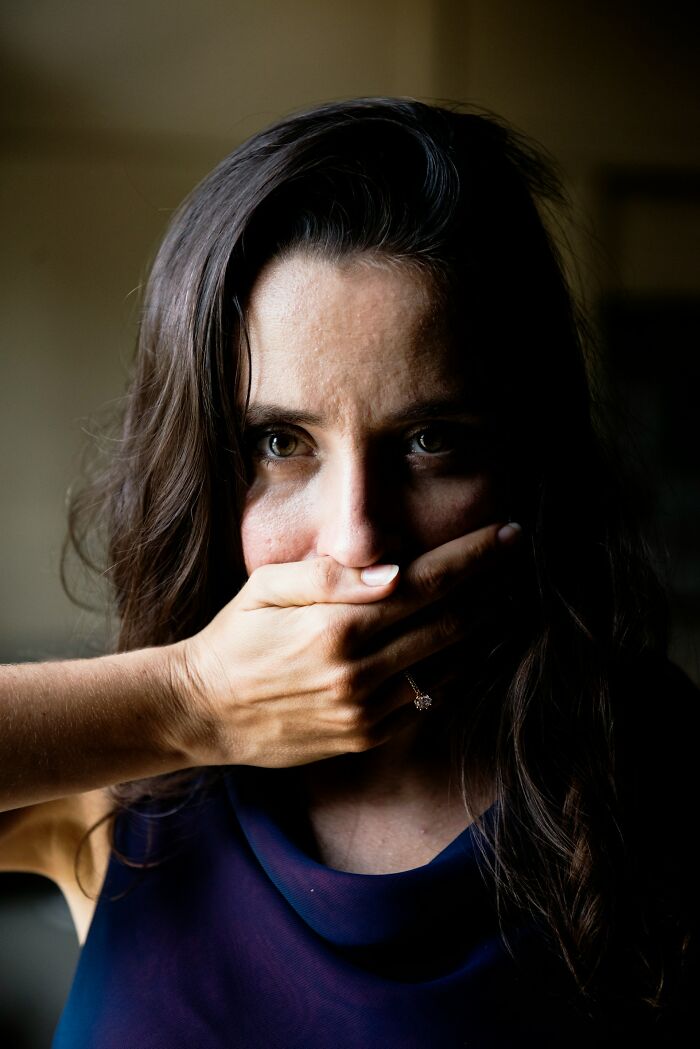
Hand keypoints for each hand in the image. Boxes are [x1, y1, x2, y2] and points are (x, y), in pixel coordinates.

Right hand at [172, 522, 520, 768]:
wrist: (204, 711)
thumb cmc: (235, 637)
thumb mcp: (266, 588)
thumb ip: (330, 577)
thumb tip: (393, 571)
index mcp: (337, 626)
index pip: (428, 584)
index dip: (476, 557)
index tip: (510, 534)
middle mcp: (359, 672)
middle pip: (453, 624)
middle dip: (495, 588)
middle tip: (518, 563)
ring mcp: (366, 710)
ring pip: (449, 665)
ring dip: (485, 630)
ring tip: (507, 599)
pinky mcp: (366, 736)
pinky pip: (426, 699)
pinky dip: (453, 670)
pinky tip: (465, 647)